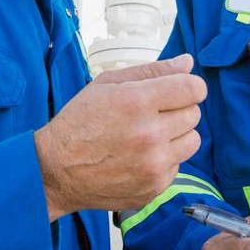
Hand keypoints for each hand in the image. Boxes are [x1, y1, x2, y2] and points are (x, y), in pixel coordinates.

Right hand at [34, 54, 205, 219]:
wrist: (55, 171)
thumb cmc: (79, 124)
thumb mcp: (107, 84)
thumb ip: (152, 71)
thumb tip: (187, 62)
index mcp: (138, 102)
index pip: (193, 88)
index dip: (189, 86)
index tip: (180, 89)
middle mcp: (150, 135)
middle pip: (194, 114)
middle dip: (178, 109)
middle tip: (152, 113)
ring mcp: (154, 165)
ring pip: (193, 141)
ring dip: (176, 135)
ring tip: (149, 135)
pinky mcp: (154, 187)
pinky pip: (178, 165)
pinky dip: (164, 159)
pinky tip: (139, 156)